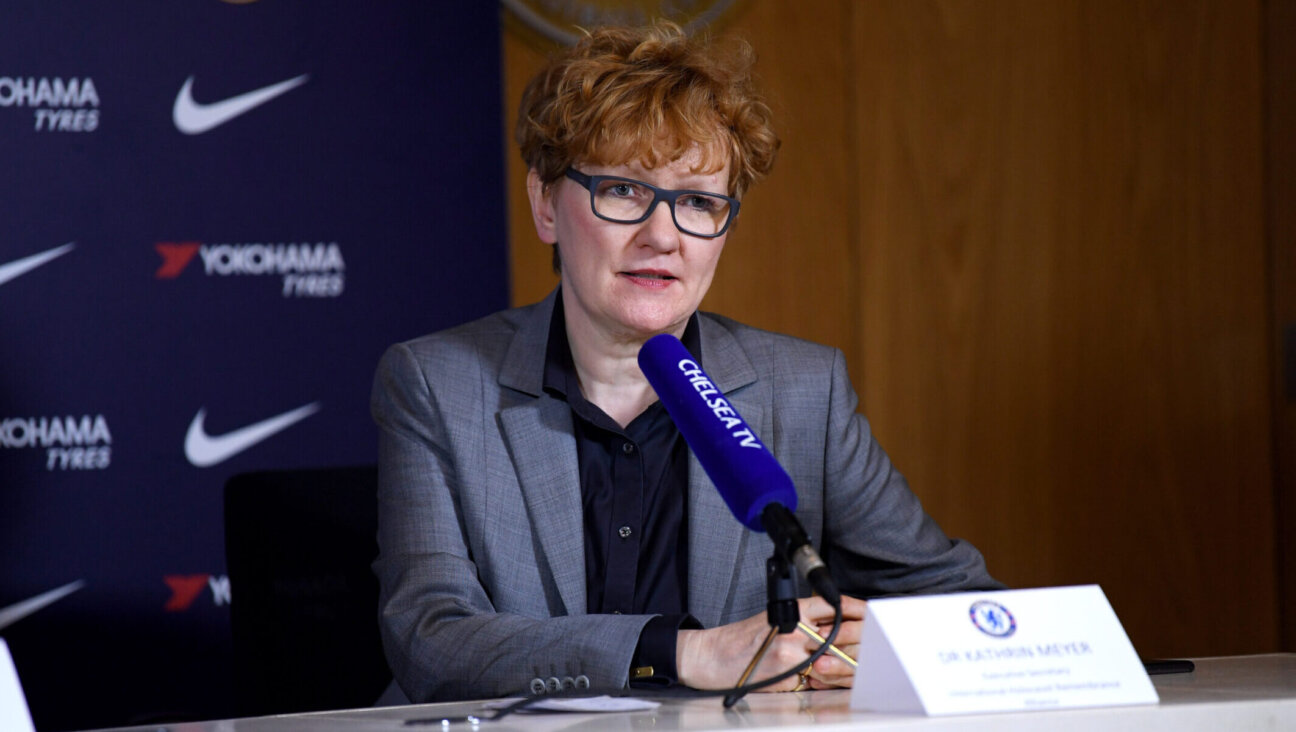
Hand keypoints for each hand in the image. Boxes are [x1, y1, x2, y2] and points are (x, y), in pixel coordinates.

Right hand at [676, 595, 865, 690]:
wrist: (713, 656)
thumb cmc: (744, 639)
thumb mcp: (776, 618)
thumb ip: (806, 621)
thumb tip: (839, 628)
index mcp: (793, 610)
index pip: (835, 606)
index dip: (857, 611)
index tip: (871, 616)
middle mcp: (795, 630)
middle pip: (841, 635)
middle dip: (858, 644)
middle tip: (872, 647)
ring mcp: (792, 655)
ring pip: (832, 662)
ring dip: (842, 667)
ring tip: (845, 666)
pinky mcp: (787, 677)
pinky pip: (815, 681)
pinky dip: (819, 682)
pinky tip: (815, 678)